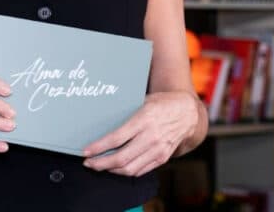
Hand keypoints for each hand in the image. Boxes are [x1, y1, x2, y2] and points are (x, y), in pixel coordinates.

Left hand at [81, 90, 202, 176]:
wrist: (188, 113)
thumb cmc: (162, 103)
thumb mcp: (143, 101)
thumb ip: (126, 112)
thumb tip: (100, 119)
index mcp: (144, 119)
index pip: (116, 138)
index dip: (98, 147)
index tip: (86, 151)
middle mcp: (151, 137)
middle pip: (121, 158)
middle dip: (100, 163)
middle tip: (88, 163)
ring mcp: (158, 150)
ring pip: (130, 168)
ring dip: (111, 170)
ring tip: (99, 166)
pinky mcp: (162, 158)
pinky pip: (140, 171)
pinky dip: (125, 172)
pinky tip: (115, 168)